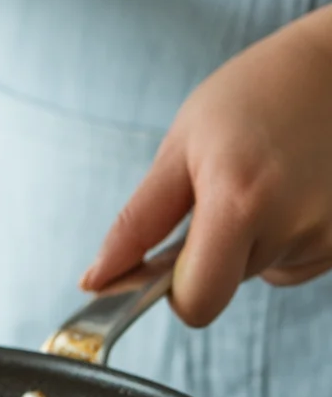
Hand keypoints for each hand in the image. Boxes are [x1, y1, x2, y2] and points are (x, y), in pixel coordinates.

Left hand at [81, 8, 331, 325]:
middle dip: (212, 252)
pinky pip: (298, 260)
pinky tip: (295, 188)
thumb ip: (137, 223)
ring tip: (266, 180)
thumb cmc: (255, 94)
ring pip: (262, 272)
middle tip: (224, 191)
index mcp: (240, 202)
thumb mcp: (181, 147)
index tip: (166, 259)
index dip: (173, 290)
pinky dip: (286, 235)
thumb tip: (97, 279)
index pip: (197, 302)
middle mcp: (295, 227)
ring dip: (251, 241)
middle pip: (225, 285)